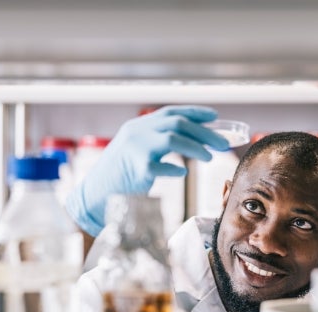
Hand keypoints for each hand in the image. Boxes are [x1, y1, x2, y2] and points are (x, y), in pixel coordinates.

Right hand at [66, 105, 229, 235]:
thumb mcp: (134, 149)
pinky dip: (175, 169)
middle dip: (204, 132)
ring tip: (210, 157)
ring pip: (173, 139)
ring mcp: (136, 149)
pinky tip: (182, 173)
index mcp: (138, 126)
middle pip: (178, 124)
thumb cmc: (119, 174)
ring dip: (196, 148)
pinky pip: (162, 167)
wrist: (95, 193)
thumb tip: (189, 139)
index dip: (194, 112)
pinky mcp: (137, 169)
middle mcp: (137, 132)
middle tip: (223, 143)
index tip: (213, 115)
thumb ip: (156, 141)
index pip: (171, 112)